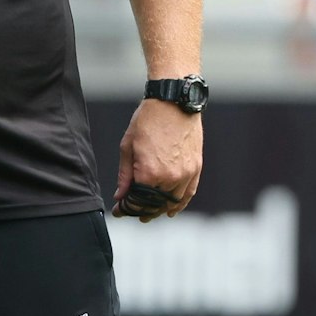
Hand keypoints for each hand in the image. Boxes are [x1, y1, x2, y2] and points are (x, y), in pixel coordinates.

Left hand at [111, 99, 202, 220]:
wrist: (173, 103)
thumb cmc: (147, 121)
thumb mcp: (127, 147)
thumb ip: (125, 176)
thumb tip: (120, 196)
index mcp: (149, 173)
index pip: (136, 201)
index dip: (126, 208)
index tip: (119, 210)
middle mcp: (170, 178)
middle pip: (154, 205)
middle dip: (140, 210)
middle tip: (130, 211)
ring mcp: (186, 175)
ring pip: (171, 202)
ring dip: (159, 210)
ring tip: (147, 212)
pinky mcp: (196, 169)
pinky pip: (188, 194)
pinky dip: (179, 204)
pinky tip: (170, 211)